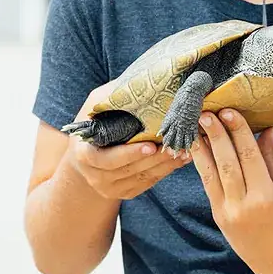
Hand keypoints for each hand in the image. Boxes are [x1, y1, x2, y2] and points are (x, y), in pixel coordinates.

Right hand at [64, 82, 190, 201]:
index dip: (129, 154)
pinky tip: (182, 158)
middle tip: (178, 145)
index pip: (107, 160)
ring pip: (144, 178)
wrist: (87, 153)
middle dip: (157, 159)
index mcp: (85, 156)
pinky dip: (167, 170)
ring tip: (187, 150)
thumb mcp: (95, 106)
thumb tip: (139, 80)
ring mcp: (111, 188)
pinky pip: (149, 182)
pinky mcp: (126, 192)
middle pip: (131, 170)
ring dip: (167, 164)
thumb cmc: (94, 122)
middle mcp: (96, 177)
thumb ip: (111, 97)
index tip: (151, 146)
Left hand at [190, 109, 272, 273]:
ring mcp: (227, 212)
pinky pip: (208, 185)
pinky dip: (201, 164)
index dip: (238, 132)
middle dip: (216, 135)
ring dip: (201, 147)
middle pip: (227, 162)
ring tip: (194, 125)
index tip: (229, 111)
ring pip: (210, 173)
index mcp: (266, 197)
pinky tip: (197, 147)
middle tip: (206, 112)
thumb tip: (266, 129)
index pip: (249, 156)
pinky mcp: (218, 217)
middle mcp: (243, 205)